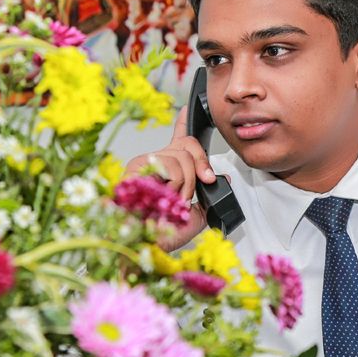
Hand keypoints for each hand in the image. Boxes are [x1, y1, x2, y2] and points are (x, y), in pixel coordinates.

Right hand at [123, 106, 215, 249]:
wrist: (146, 247)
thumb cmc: (163, 235)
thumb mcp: (195, 215)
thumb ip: (208, 196)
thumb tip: (221, 179)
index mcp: (167, 171)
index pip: (177, 141)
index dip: (183, 123)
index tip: (187, 109)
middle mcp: (155, 163)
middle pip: (188, 145)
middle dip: (199, 170)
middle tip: (189, 194)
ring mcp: (144, 163)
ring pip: (183, 157)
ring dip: (185, 185)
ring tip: (171, 202)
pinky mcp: (136, 167)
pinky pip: (170, 165)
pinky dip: (174, 185)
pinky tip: (162, 196)